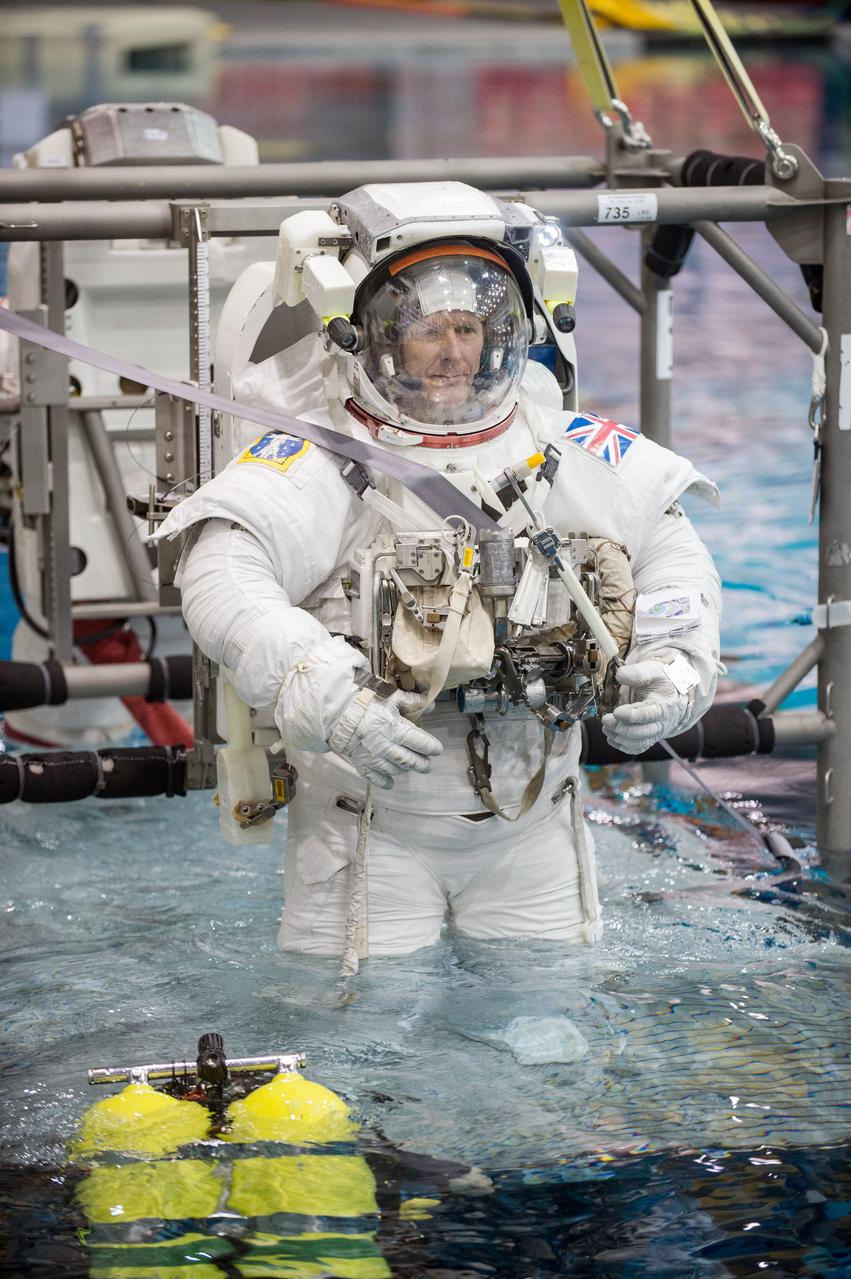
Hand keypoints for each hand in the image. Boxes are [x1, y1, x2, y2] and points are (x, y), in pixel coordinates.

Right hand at [327, 687, 442, 788]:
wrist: (334, 710)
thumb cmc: (365, 699)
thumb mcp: (391, 696)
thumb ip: (412, 702)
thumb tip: (431, 706)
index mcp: (395, 729)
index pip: (420, 742)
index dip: (431, 747)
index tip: (437, 749)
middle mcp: (386, 746)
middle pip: (409, 760)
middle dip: (422, 764)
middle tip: (427, 765)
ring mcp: (373, 757)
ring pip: (394, 769)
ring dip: (405, 770)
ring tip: (410, 767)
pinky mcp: (360, 762)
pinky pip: (373, 777)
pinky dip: (384, 782)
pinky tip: (391, 783)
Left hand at [601, 654, 698, 755]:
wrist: (671, 695)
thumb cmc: (661, 683)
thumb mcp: (653, 671)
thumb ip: (637, 673)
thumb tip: (619, 675)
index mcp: (664, 705)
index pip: (649, 714)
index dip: (632, 716)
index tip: (616, 712)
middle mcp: (661, 723)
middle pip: (643, 733)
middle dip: (621, 728)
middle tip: (605, 719)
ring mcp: (655, 733)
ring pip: (638, 743)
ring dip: (619, 737)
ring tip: (605, 726)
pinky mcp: (647, 739)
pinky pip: (635, 748)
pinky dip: (620, 744)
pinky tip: (611, 735)